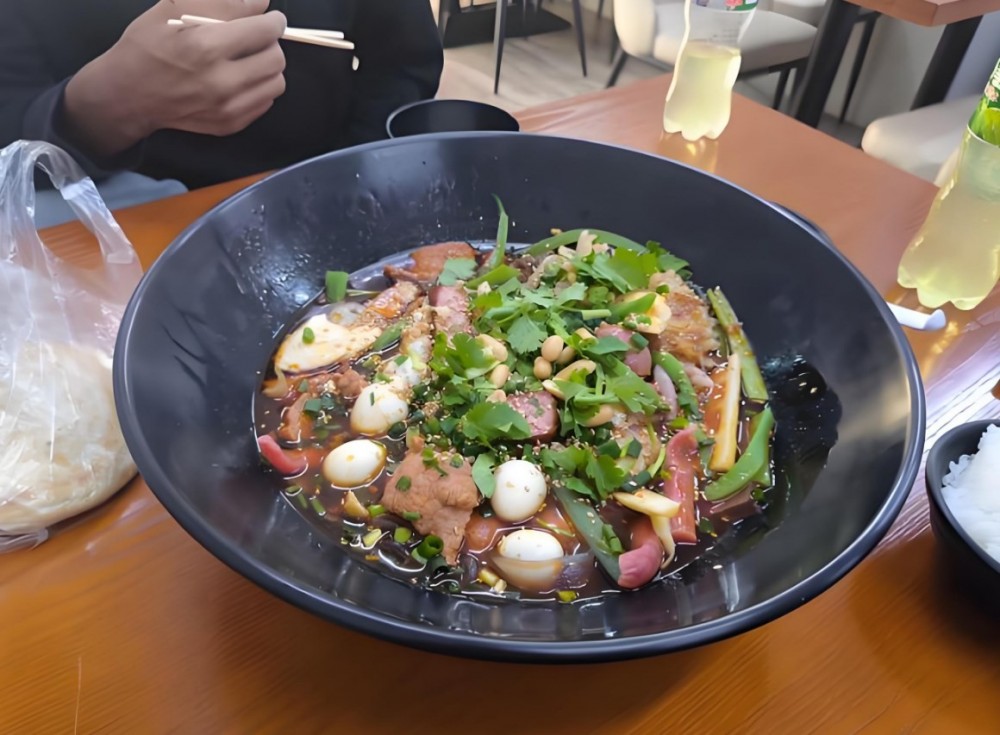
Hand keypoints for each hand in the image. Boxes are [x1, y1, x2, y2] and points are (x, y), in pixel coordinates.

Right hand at [62, 0, 286, 156]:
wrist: (127, 95)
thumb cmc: (147, 47)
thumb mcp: (173, 9)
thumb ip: (222, 3)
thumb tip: (261, 2)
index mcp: (206, 47)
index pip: (265, 31)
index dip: (274, 21)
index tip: (271, 18)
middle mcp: (221, 82)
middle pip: (276, 59)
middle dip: (271, 43)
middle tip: (255, 38)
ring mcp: (226, 108)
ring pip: (276, 83)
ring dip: (267, 67)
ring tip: (248, 59)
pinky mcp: (229, 124)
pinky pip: (264, 103)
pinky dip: (257, 88)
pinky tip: (238, 79)